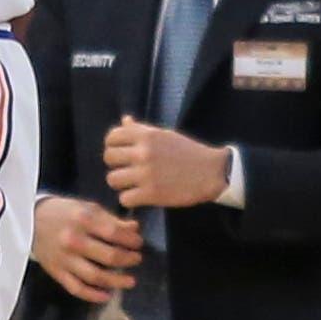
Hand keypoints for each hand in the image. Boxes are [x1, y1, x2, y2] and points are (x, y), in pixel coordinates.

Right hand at [32, 193, 142, 302]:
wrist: (30, 221)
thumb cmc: (63, 212)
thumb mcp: (87, 208)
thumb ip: (111, 219)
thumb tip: (134, 230)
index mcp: (83, 220)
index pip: (114, 233)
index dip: (131, 241)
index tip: (138, 243)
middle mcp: (73, 241)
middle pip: (108, 257)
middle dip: (128, 260)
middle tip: (137, 259)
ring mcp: (64, 259)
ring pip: (95, 276)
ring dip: (116, 281)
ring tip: (130, 281)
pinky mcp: (56, 272)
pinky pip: (76, 288)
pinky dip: (93, 295)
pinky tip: (107, 295)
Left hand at [104, 120, 230, 208]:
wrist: (211, 172)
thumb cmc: (187, 152)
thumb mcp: (165, 135)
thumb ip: (142, 129)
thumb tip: (124, 120)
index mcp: (147, 135)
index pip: (112, 137)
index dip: (113, 146)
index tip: (122, 154)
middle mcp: (143, 152)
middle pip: (108, 158)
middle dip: (116, 165)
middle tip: (128, 170)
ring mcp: (146, 174)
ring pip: (112, 179)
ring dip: (121, 183)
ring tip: (133, 184)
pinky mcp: (151, 194)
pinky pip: (124, 198)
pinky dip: (131, 199)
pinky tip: (141, 195)